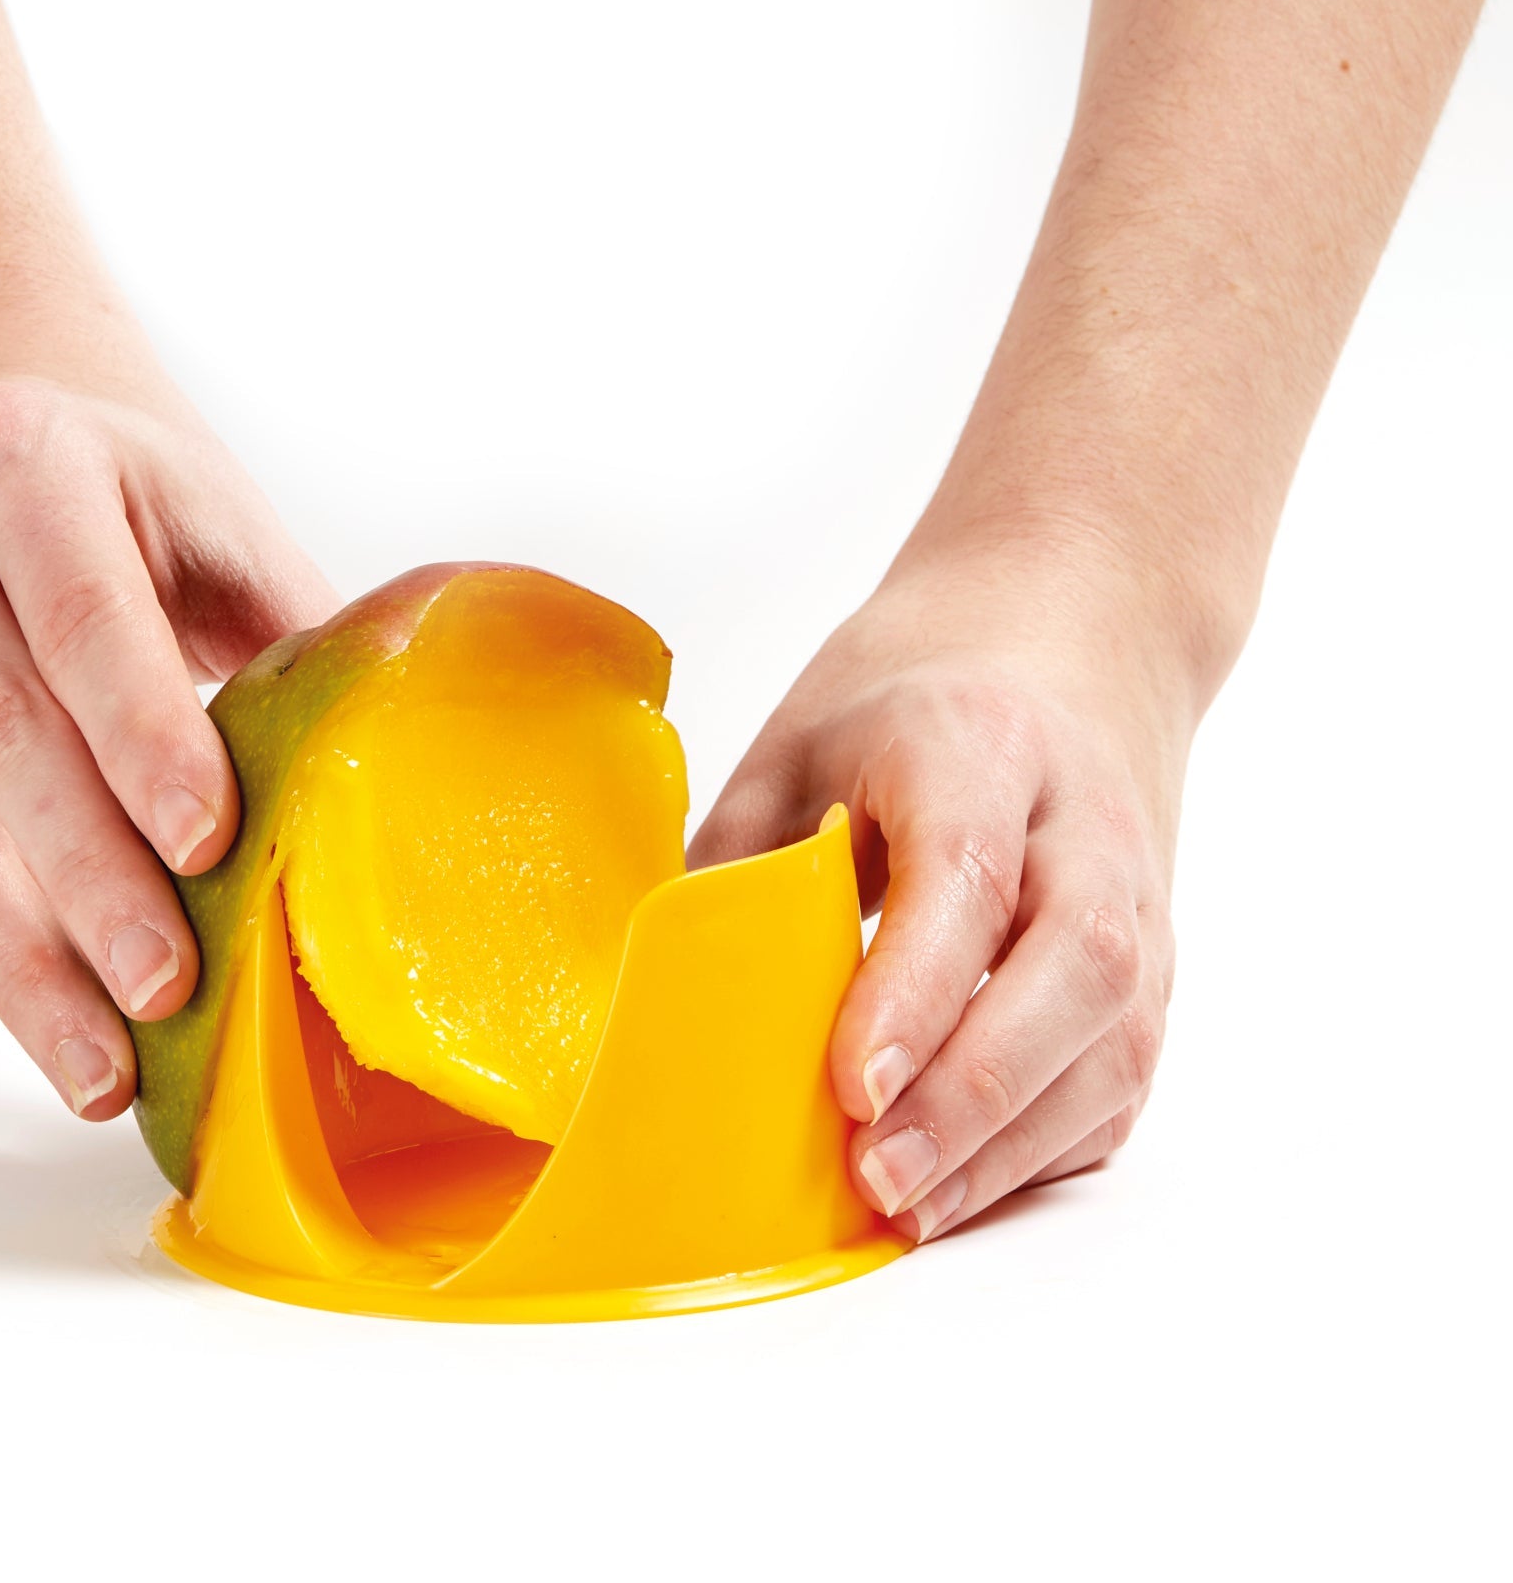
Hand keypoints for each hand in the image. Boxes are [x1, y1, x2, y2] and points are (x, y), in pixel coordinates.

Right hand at [0, 375, 337, 1119]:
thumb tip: (402, 723)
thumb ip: (293, 618)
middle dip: (88, 876)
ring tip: (104, 1069)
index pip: (81, 613)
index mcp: (18, 459)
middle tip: (171, 987)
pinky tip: (58, 1024)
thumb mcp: (213, 514)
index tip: (206, 841)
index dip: (143, 731)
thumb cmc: (124, 495)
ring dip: (20, 961)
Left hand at [687, 543, 1190, 1242]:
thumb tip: (678, 1000)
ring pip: (1113, 1038)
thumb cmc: (918, 689)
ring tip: (907, 1207)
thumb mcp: (802, 736)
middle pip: (1070, 967)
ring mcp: (1138, 897)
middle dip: (972, 1091)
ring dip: (1011, 1142)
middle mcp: (1084, 823)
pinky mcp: (1156, 962)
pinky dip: (1046, 1146)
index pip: (967, 874)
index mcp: (981, 743)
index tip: (850, 1085)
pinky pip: (1121, 1075)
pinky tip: (963, 1184)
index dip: (914, 989)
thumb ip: (745, 856)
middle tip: (875, 1175)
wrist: (1074, 628)